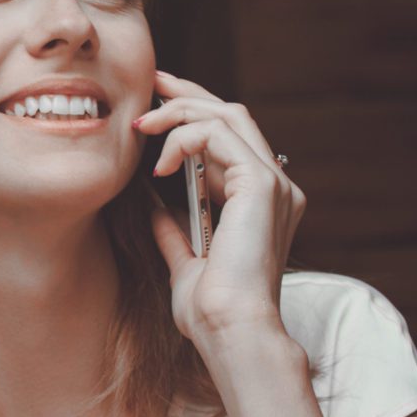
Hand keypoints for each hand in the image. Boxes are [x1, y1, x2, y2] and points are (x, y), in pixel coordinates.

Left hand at [134, 70, 304, 344]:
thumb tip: (152, 205)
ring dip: (178, 113)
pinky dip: (185, 139)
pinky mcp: (262, 185)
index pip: (230, 139)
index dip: (193, 114)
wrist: (231, 330)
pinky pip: (219, 136)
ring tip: (141, 127)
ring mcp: (274, 184)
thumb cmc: (212, 311)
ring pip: (226, 116)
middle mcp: (276, 187)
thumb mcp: (186, 263)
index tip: (154, 105)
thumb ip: (173, 231)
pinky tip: (160, 165)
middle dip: (187, 94)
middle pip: (233, 115)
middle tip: (148, 85)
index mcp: (261, 203)